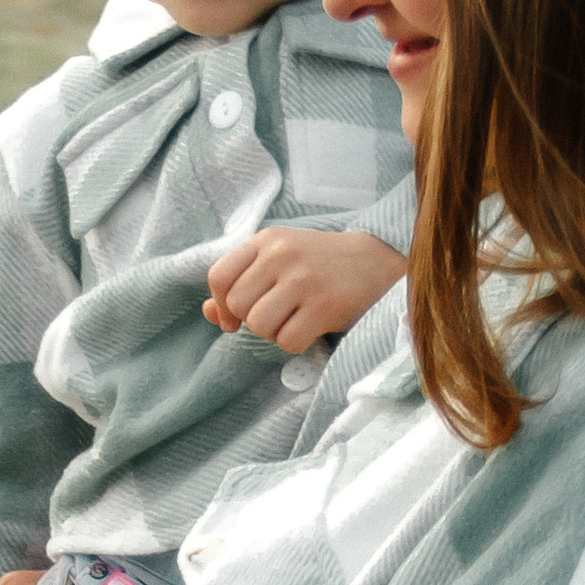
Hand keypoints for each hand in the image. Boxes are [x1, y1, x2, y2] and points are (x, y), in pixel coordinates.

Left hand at [203, 226, 406, 354]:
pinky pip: (287, 341)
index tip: (234, 318)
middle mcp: (281, 256)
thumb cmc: (319, 264)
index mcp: (266, 241)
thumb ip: (242, 282)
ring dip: (272, 333)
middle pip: (237, 305)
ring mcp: (303, 280)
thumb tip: (207, 312)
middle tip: (276, 315)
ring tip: (292, 321)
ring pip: (259, 325)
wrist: (376, 261)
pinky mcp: (323, 306)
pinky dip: (294, 344)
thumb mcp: (278, 261)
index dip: (221, 305)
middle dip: (251, 320)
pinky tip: (310, 328)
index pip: (219, 277)